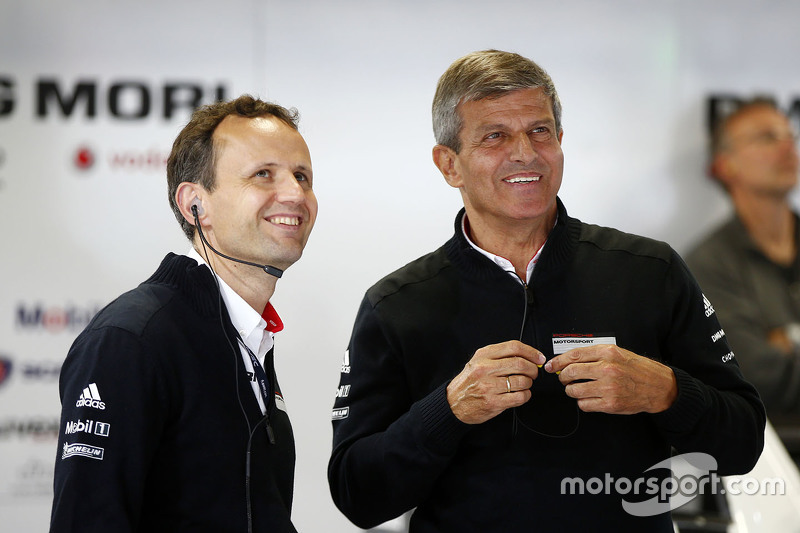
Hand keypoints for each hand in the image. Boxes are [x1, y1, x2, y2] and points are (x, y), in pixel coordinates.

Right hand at [447, 340, 545, 423]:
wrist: (453, 403)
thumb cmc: (468, 382)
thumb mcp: (477, 362)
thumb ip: (498, 356)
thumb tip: (526, 356)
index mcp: (483, 356)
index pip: (513, 347)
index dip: (531, 351)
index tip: (538, 357)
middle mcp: (485, 369)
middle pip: (520, 364)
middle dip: (533, 369)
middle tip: (533, 372)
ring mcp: (489, 386)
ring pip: (522, 381)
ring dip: (529, 383)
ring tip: (524, 384)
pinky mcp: (493, 402)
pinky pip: (520, 397)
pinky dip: (526, 395)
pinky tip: (521, 394)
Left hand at [544, 344, 676, 413]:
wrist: (658, 386)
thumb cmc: (637, 369)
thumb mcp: (617, 353)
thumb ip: (593, 355)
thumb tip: (568, 360)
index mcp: (608, 353)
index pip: (574, 355)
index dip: (558, 361)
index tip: (550, 366)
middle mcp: (607, 369)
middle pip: (570, 373)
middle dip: (563, 377)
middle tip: (565, 379)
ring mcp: (609, 388)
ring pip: (574, 391)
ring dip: (572, 391)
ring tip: (578, 389)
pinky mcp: (610, 404)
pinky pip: (584, 405)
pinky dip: (583, 402)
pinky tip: (590, 398)